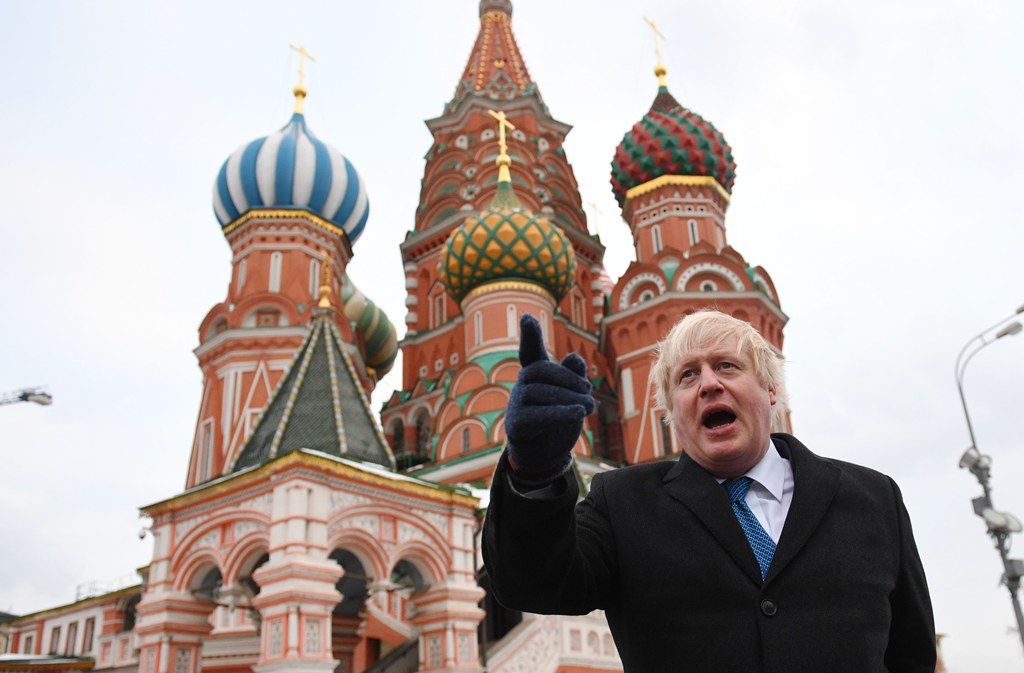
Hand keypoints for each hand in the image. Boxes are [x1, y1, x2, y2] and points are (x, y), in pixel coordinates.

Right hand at [505, 313, 595, 478]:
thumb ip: (574, 375)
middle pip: (542, 370)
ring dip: (570, 399)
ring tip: (590, 407)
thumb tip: (574, 358)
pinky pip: (540, 414)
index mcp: (535, 372)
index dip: (529, 334)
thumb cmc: (557, 417)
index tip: (526, 317)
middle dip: (569, 379)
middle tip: (589, 392)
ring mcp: (517, 402)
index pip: (530, 350)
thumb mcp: (572, 394)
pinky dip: (561, 413)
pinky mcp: (518, 423)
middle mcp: (523, 383)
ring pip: (542, 392)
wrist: (543, 453)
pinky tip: (578, 413)